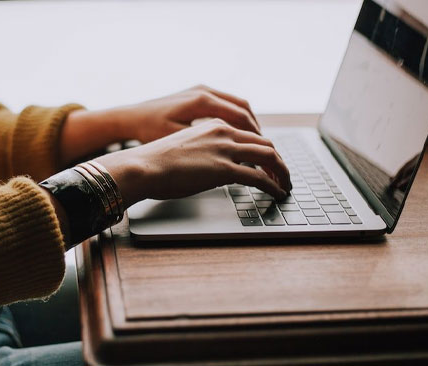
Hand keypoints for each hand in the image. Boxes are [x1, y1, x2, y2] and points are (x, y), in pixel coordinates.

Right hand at [94, 119, 290, 207]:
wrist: (142, 166)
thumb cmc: (154, 162)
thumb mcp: (184, 149)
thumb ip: (204, 152)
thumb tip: (212, 169)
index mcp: (213, 125)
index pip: (249, 134)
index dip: (263, 149)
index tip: (268, 162)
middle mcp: (223, 132)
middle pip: (264, 143)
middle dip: (278, 160)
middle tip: (283, 174)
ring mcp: (225, 149)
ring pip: (269, 156)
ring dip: (282, 172)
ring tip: (285, 185)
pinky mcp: (224, 169)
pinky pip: (259, 177)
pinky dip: (273, 185)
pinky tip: (277, 193)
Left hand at [116, 84, 260, 142]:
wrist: (131, 117)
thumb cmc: (149, 131)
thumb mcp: (178, 141)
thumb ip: (206, 146)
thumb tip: (233, 157)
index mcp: (201, 101)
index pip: (240, 117)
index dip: (255, 136)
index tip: (263, 152)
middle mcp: (204, 91)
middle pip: (243, 108)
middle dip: (256, 130)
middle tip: (265, 149)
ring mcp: (201, 90)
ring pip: (236, 104)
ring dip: (248, 123)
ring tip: (255, 143)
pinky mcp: (197, 93)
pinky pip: (225, 103)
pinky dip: (236, 118)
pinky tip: (237, 134)